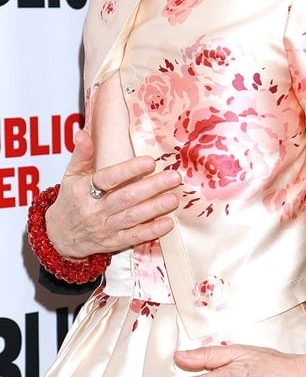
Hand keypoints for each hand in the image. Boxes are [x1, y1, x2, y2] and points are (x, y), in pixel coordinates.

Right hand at [45, 129, 180, 259]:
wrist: (60, 236)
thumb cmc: (71, 199)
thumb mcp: (71, 176)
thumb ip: (81, 155)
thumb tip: (82, 133)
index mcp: (84, 190)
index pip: (108, 178)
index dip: (129, 170)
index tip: (150, 161)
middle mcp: (95, 210)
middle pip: (125, 198)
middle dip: (151, 188)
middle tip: (174, 177)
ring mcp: (105, 228)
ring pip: (132, 217)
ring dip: (155, 208)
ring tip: (174, 198)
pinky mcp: (113, 243)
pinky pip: (134, 237)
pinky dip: (151, 231)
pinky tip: (168, 223)